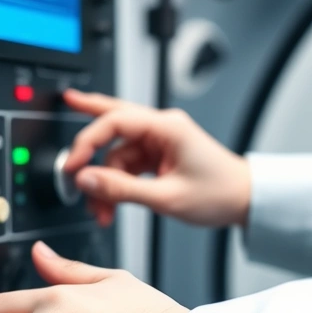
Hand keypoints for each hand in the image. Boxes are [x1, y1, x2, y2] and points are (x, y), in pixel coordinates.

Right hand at [63, 89, 251, 227]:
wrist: (246, 201)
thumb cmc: (219, 193)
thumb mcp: (166, 197)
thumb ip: (121, 189)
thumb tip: (87, 180)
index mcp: (166, 127)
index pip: (114, 122)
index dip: (88, 142)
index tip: (73, 166)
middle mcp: (161, 129)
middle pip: (114, 117)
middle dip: (90, 121)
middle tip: (65, 102)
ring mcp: (160, 143)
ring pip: (117, 155)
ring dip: (105, 182)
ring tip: (101, 211)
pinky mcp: (159, 157)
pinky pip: (128, 166)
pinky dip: (117, 186)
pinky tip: (110, 203)